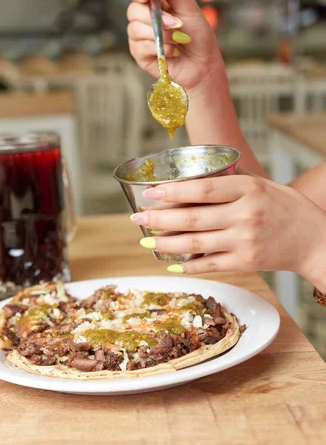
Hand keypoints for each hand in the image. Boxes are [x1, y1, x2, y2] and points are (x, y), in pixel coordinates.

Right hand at [127, 0, 223, 91]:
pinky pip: (140, 47)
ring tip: (177, 40)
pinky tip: (172, 52)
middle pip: (133, 10)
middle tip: (175, 23)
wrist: (203, 63)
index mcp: (154, 4)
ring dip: (160, 34)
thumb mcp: (189, 8)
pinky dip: (159, 48)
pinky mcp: (140, 55)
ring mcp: (139, 38)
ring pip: (135, 29)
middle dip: (155, 17)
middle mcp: (143, 19)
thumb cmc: (197, 35)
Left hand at [130, 175, 325, 279]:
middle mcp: (245, 214)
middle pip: (192, 217)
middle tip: (138, 217)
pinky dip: (188, 266)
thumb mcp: (263, 184)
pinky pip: (210, 265)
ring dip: (166, 243)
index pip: (202, 189)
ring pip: (196, 243)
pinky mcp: (246, 263)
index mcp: (248, 189)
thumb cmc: (287, 208)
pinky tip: (171, 263)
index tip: (150, 192)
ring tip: (146, 239)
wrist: (315, 240)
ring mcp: (245, 241)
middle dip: (159, 218)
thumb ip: (231, 182)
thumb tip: (193, 178)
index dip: (172, 192)